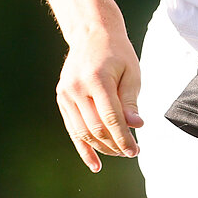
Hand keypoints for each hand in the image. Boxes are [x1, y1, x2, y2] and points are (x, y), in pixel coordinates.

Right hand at [55, 27, 143, 171]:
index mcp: (97, 79)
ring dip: (101, 148)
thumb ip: (131, 101)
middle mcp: (77, 88)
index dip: (124, 138)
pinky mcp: (62, 98)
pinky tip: (95, 164)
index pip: (111, 118)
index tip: (136, 150)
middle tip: (131, 152)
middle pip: (96, 128)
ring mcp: (66, 94)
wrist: (91, 33)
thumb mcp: (131, 72)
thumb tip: (136, 127)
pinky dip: (83, 147)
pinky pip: (72, 129)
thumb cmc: (117, 52)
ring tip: (118, 154)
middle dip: (115, 145)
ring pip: (83, 132)